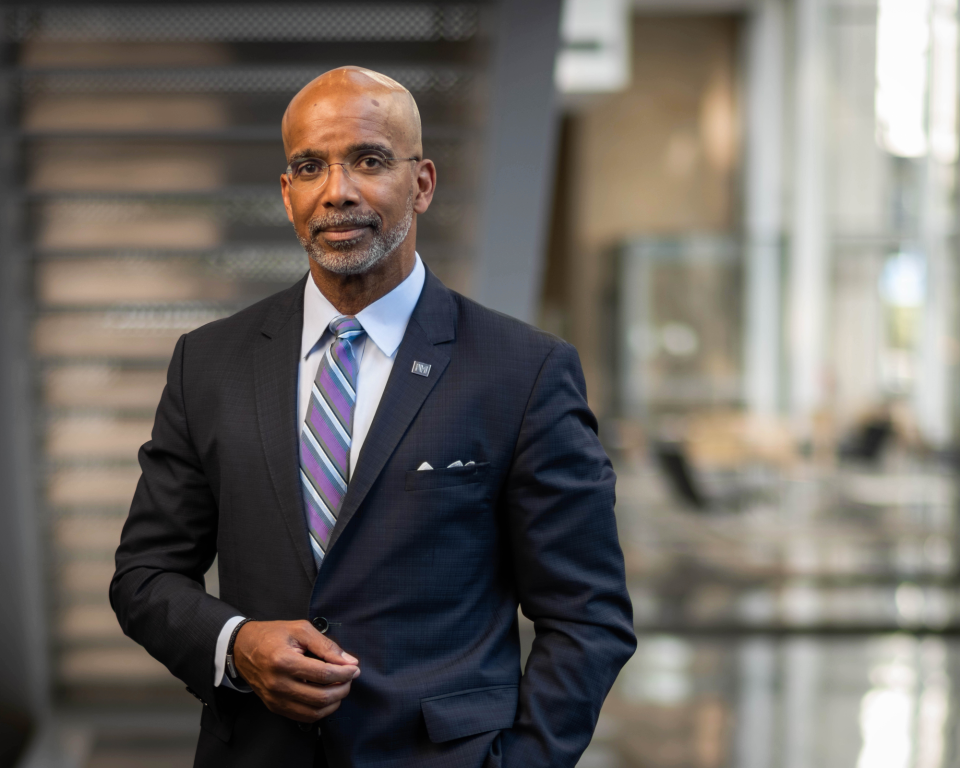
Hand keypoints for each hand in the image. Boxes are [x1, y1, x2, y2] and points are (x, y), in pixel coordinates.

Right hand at [233, 619, 359, 722]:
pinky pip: (304, 716)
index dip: (344, 673)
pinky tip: (326, 696)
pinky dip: (320, 710)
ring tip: (339, 687)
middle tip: (349, 678)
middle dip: (342, 688)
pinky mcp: (274, 707)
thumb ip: (326, 645)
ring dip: (334, 702)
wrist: (242, 648)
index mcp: (284, 661)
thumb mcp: (300, 630)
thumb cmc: (272, 635)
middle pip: (321, 697)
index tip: (354, 668)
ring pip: (314, 712)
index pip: (324, 674)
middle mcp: (278, 684)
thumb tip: (349, 662)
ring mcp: (275, 699)